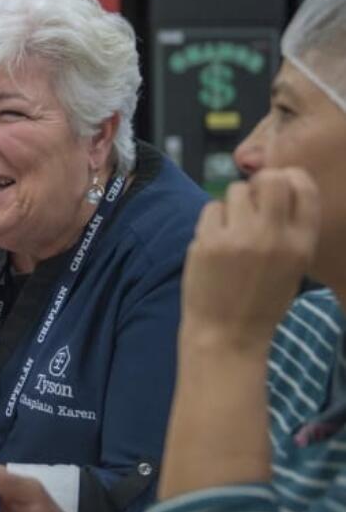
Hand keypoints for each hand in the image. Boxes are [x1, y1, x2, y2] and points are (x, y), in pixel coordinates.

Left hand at [181, 169, 319, 349]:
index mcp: (302, 244)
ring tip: (231, 230)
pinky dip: (211, 221)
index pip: (304, 188)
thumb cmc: (261, 300)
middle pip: (270, 179)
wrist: (228, 334)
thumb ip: (289, 228)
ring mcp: (239, 238)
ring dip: (232, 204)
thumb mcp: (293, 266)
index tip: (278, 184)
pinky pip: (211, 208)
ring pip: (235, 190)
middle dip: (259, 182)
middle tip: (251, 200)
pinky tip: (214, 242)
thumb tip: (277, 182)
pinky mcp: (208, 242)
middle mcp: (274, 237)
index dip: (290, 178)